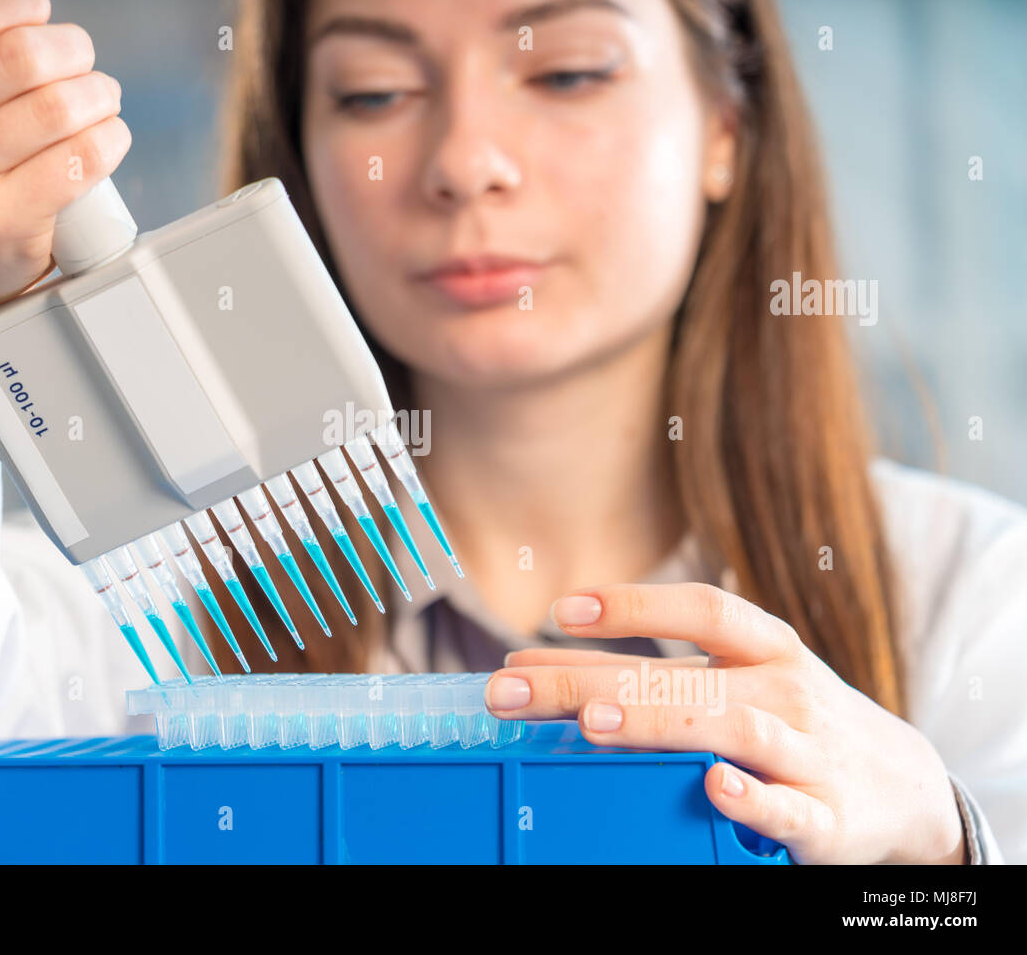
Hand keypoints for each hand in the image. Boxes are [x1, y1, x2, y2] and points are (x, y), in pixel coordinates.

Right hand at [0, 0, 129, 302]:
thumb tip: (26, 4)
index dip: (17, 11)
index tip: (36, 19)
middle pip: (20, 57)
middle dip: (70, 51)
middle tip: (80, 61)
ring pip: (55, 108)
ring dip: (96, 94)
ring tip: (98, 100)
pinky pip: (79, 159)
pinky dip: (108, 139)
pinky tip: (105, 137)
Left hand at [485, 583, 966, 864]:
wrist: (908, 788)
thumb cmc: (796, 722)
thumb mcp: (743, 681)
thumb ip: (657, 676)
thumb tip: (541, 672)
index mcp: (766, 647)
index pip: (699, 609)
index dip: (632, 604)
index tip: (560, 609)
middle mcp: (785, 690)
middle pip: (682, 675)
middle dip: (590, 678)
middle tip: (512, 685)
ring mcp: (808, 753)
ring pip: (731, 730)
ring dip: (658, 724)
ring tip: (592, 724)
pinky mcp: (828, 816)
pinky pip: (788, 808)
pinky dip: (752, 799)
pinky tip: (712, 787)